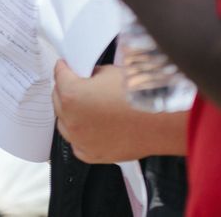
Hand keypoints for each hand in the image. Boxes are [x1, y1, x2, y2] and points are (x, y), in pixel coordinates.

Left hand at [53, 60, 188, 161]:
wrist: (162, 122)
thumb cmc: (141, 97)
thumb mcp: (111, 72)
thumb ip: (92, 74)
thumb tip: (88, 76)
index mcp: (71, 94)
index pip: (59, 75)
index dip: (65, 67)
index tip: (66, 66)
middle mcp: (71, 118)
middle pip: (58, 98)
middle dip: (66, 89)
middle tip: (77, 84)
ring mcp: (80, 139)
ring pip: (64, 122)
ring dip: (70, 113)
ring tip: (85, 107)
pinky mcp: (91, 155)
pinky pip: (77, 143)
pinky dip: (80, 135)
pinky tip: (91, 128)